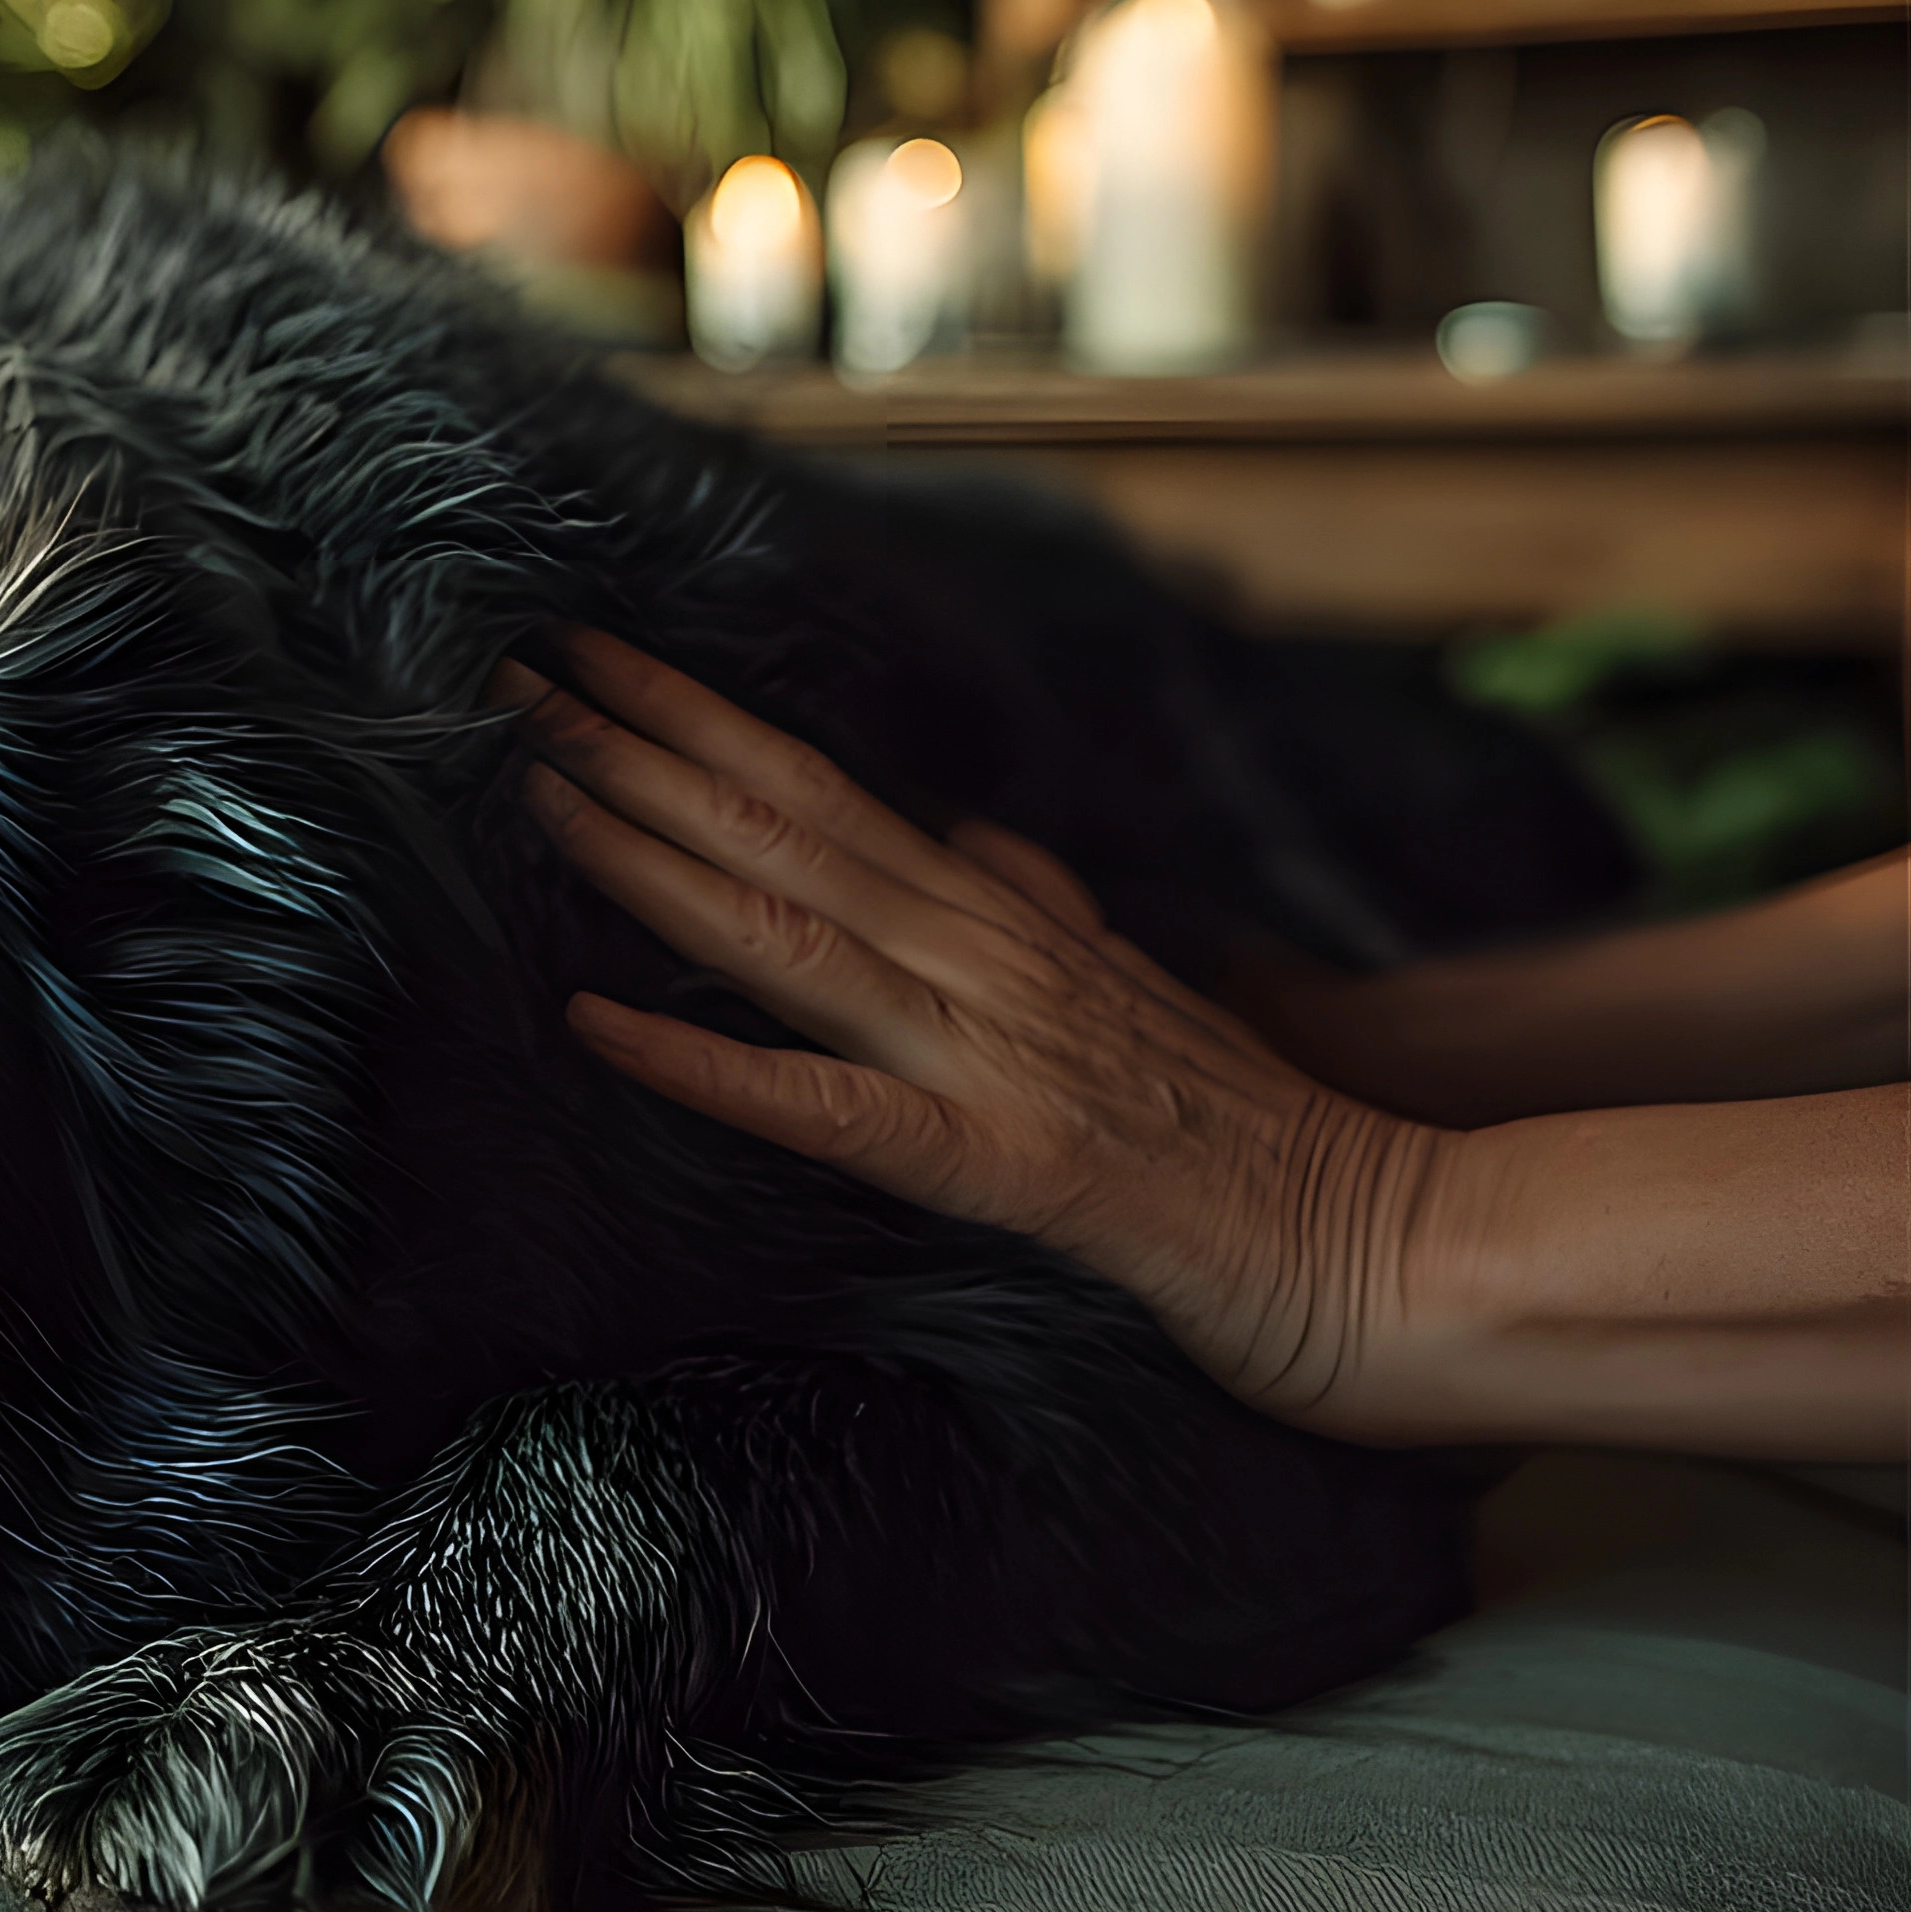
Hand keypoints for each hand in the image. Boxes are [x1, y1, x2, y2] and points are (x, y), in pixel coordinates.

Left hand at [505, 633, 1443, 1436]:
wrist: (1401, 1251)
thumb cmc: (1264, 1147)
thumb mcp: (1143, 1002)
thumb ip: (1051, 921)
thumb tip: (974, 844)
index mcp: (1008, 927)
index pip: (827, 797)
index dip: (704, 725)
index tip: (591, 661)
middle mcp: (989, 963)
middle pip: (788, 832)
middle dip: (643, 749)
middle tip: (511, 673)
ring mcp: (997, 1057)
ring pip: (792, 933)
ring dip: (651, 857)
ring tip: (535, 787)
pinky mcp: (1009, 1167)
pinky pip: (829, 1111)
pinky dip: (706, 1065)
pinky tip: (596, 1028)